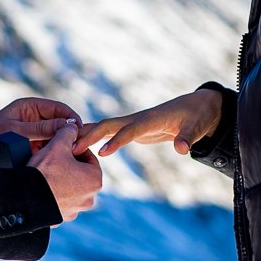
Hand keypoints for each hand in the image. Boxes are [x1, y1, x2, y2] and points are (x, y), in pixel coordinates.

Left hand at [0, 95, 78, 168]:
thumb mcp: (16, 132)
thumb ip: (41, 129)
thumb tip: (68, 125)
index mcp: (30, 107)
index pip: (58, 108)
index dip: (71, 118)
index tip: (80, 130)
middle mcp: (34, 118)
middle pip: (60, 123)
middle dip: (69, 134)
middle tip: (80, 146)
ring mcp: (34, 133)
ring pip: (56, 137)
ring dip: (62, 145)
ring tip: (70, 155)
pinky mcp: (33, 146)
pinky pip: (48, 148)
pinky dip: (53, 154)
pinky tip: (59, 161)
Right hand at [30, 121, 101, 220]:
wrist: (24, 199)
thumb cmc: (44, 171)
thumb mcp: (57, 145)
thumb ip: (68, 132)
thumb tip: (72, 126)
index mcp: (95, 180)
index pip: (88, 157)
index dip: (74, 148)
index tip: (63, 145)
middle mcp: (89, 199)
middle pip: (79, 173)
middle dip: (67, 164)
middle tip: (53, 156)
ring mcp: (74, 211)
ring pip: (69, 188)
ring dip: (60, 179)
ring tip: (45, 171)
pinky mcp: (60, 218)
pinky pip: (58, 201)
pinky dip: (52, 194)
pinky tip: (41, 186)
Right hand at [76, 89, 222, 157]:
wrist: (198, 107)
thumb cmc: (198, 116)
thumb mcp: (197, 127)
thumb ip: (188, 137)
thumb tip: (181, 148)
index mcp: (152, 118)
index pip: (131, 130)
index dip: (116, 141)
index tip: (101, 153)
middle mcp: (138, 119)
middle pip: (108, 125)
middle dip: (89, 135)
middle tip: (68, 149)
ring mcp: (133, 123)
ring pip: (104, 127)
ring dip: (85, 135)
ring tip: (63, 147)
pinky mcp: (132, 129)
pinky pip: (108, 133)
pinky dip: (93, 138)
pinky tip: (77, 146)